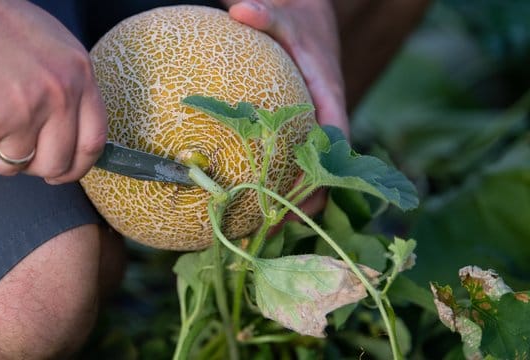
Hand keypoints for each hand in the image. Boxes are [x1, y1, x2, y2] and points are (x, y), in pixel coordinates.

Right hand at [0, 0, 106, 182]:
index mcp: (81, 75)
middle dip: (35, 167)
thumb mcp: (54, 48)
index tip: (65, 172)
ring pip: (16, 164)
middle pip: (57, 164)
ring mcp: (27, 110)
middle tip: (16, 149)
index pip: (94, 140)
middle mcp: (61, 95)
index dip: (79, 166)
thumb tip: (73, 135)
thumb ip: (70, 89)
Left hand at [222, 0, 347, 222]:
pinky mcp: (299, 129)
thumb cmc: (300, 21)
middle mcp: (326, 116)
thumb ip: (267, 15)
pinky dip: (274, 177)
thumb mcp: (285, 15)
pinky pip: (290, 157)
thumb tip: (241, 11)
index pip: (334, 138)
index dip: (325, 170)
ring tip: (260, 226)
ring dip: (290, 196)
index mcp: (329, 95)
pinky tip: (244, 194)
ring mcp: (313, 125)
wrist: (312, 19)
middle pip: (325, 167)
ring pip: (309, 169)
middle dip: (307, 199)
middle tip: (276, 227)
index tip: (306, 198)